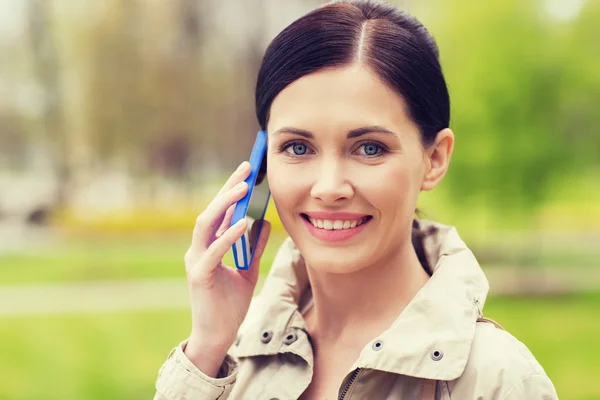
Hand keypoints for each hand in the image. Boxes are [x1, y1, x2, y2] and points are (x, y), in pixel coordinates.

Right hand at [183, 161, 270, 373]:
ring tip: (243, 188)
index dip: (231, 190)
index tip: (248, 171)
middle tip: (246, 169)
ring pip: (206, 224)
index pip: (219, 212)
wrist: (217, 336)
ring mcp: (196, 261)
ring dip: (224, 204)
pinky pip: (213, 251)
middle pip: (211, 211)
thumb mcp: (247, 270)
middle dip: (228, 188)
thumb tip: (265, 223)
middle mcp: (198, 249)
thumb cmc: (229, 305)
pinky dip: (228, 235)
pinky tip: (243, 222)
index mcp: (208, 247)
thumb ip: (253, 248)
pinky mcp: (199, 276)